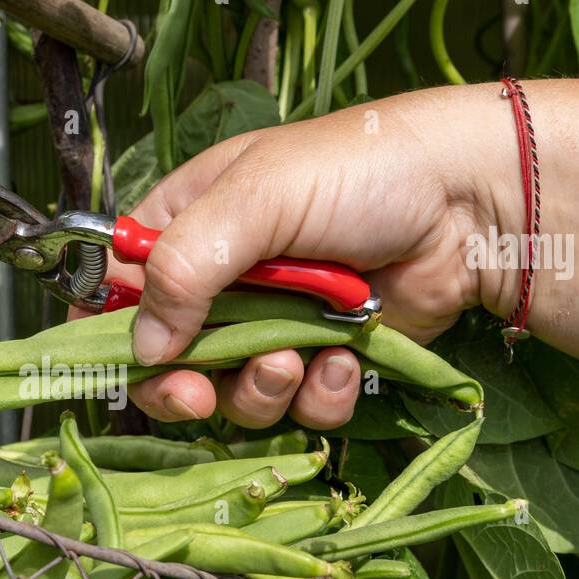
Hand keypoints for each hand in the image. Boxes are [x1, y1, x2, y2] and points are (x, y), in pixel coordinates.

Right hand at [82, 88, 494, 428]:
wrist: (469, 203)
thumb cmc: (357, 173)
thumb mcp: (255, 200)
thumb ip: (185, 267)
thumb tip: (143, 347)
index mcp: (188, 225)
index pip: (120, 287)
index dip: (110, 329)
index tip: (117, 363)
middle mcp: (224, 281)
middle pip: (170, 360)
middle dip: (184, 384)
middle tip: (198, 394)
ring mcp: (275, 324)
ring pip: (234, 393)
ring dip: (261, 387)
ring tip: (297, 355)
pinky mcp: (325, 359)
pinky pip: (300, 405)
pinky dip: (320, 392)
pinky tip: (347, 354)